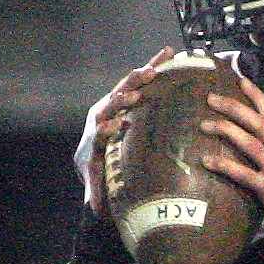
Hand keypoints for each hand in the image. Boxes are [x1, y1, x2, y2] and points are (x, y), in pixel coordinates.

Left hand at [86, 47, 175, 213]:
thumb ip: (95, 195)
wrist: (95, 161)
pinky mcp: (126, 97)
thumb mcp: (96, 186)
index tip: (119, 124)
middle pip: (113, 101)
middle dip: (127, 92)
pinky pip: (141, 80)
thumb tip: (95, 209)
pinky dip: (154, 66)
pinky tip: (169, 55)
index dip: (108, 127)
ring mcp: (114, 103)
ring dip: (143, 75)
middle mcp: (102, 115)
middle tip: (141, 85)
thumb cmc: (99, 175)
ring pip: (127, 85)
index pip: (99, 130)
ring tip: (160, 65)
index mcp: (94, 136)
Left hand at [200, 74, 263, 263]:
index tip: (241, 81)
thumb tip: (260, 159)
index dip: (257, 97)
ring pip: (251, 142)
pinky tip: (206, 161)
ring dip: (225, 129)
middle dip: (234, 106)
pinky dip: (224, 165)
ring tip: (204, 124)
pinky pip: (244, 174)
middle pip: (259, 122)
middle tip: (211, 97)